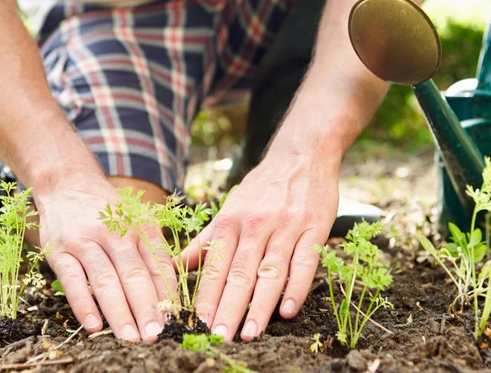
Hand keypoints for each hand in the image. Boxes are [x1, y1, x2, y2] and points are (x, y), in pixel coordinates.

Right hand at [34, 173, 175, 341]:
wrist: (67, 183)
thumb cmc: (108, 210)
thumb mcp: (136, 219)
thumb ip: (152, 251)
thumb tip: (170, 293)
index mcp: (139, 226)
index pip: (158, 263)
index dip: (167, 293)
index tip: (174, 320)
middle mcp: (114, 232)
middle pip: (134, 274)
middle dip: (146, 307)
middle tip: (155, 334)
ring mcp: (85, 241)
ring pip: (105, 280)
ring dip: (119, 311)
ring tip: (130, 337)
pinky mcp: (59, 250)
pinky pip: (72, 280)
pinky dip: (83, 304)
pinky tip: (94, 325)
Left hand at [184, 153, 338, 340]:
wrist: (302, 155)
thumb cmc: (263, 187)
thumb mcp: (230, 208)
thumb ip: (206, 240)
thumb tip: (176, 266)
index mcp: (231, 222)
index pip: (215, 266)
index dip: (206, 297)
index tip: (196, 324)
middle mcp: (255, 225)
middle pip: (239, 273)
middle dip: (228, 307)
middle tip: (219, 336)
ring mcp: (286, 227)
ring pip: (270, 271)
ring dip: (260, 305)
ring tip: (250, 333)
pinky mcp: (314, 228)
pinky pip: (305, 262)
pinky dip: (296, 287)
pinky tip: (288, 310)